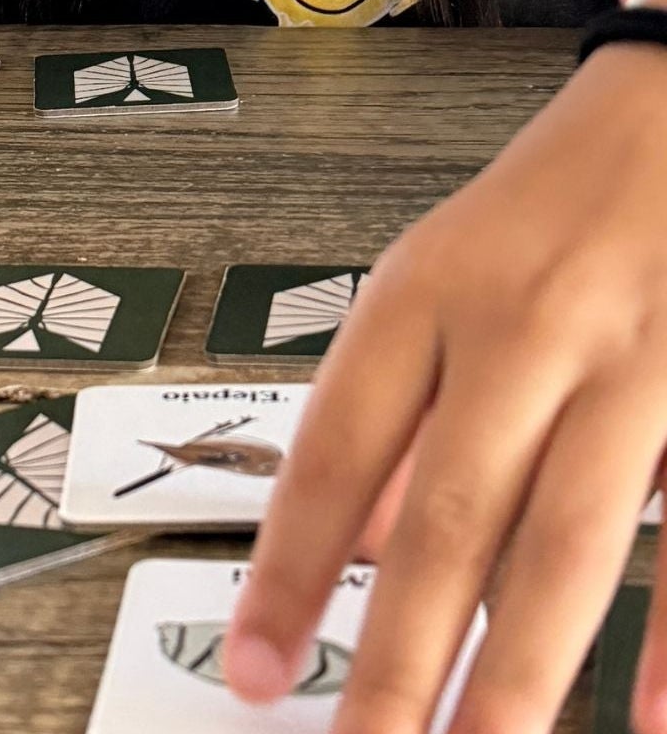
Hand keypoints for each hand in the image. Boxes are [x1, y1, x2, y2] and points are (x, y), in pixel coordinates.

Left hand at [224, 41, 666, 733]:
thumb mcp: (438, 277)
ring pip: (564, 542)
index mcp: (424, 297)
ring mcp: (634, 363)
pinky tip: (648, 725)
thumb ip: (397, 409)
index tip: (259, 667)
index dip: (291, 569)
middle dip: (399, 660)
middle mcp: (518, 331)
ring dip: (518, 675)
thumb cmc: (549, 205)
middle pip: (445, 519)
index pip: (335, 451)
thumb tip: (349, 541)